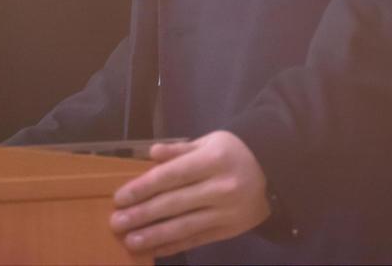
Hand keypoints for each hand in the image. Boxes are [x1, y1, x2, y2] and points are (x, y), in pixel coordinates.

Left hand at [108, 130, 269, 257]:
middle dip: (142, 214)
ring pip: (185, 226)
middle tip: (116, 223)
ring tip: (130, 241)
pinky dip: (175, 245)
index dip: (144, 188)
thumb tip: (151, 154)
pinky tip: (155, 249)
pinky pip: (198, 239)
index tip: (120, 198)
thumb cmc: (234, 152)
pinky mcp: (229, 230)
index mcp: (212, 161)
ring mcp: (226, 213)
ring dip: (155, 235)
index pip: (171, 176)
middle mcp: (220, 188)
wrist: (275, 173)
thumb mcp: (210, 141)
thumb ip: (180, 149)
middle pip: (174, 204)